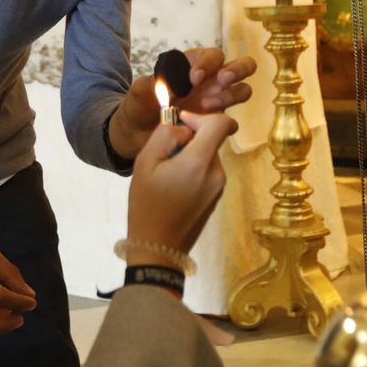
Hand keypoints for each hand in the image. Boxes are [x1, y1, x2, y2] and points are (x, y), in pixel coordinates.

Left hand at [110, 48, 255, 157]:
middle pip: (242, 66)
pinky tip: (209, 127)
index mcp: (195, 65)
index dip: (208, 63)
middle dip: (237, 70)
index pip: (213, 55)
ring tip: (208, 107)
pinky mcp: (216, 123)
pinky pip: (232, 120)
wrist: (135, 134)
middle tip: (222, 80)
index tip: (193, 79)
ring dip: (230, 96)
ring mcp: (217, 100)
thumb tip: (177, 80)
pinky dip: (226, 122)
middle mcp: (211, 80)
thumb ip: (156, 82)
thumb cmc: (139, 105)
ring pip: (242, 90)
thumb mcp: (141, 90)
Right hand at [125, 111, 234, 265]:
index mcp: (200, 162)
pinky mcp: (216, 197)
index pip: (221, 123)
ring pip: (206, 156)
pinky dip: (191, 171)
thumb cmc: (147, 205)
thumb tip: (184, 127)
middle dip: (188, 140)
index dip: (201, 117)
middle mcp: (217, 173)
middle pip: (210, 140)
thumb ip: (165, 135)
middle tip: (163, 157)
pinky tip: (172, 188)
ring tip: (165, 176)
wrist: (159, 249)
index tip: (181, 125)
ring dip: (188, 156)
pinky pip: (206, 172)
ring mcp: (219, 187)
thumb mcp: (145, 163)